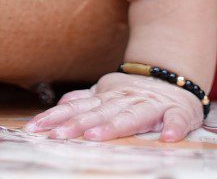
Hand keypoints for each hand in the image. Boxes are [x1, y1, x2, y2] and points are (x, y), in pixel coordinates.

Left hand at [24, 72, 204, 143]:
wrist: (175, 78)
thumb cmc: (138, 93)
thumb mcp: (109, 92)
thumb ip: (86, 99)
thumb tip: (60, 105)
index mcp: (109, 96)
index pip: (79, 107)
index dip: (58, 117)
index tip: (37, 127)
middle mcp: (127, 100)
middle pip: (100, 113)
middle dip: (77, 124)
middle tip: (58, 135)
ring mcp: (151, 105)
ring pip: (130, 116)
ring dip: (113, 126)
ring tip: (94, 137)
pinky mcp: (178, 111)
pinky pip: (178, 119)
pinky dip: (174, 127)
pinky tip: (168, 137)